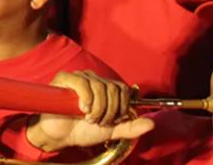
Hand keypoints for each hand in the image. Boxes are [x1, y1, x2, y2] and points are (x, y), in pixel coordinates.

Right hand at [26, 71, 153, 152]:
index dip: (121, 106)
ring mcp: (79, 77)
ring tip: (88, 118)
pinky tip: (82, 109)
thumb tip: (151, 123)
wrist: (61, 135)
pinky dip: (86, 98)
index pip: (123, 89)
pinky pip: (82, 82)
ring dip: (97, 108)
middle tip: (99, 121)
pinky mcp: (65, 79)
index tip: (112, 120)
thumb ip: (131, 127)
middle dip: (109, 110)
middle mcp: (94, 79)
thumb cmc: (82, 130)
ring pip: (99, 86)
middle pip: (113, 88)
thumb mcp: (111, 131)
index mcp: (105, 88)